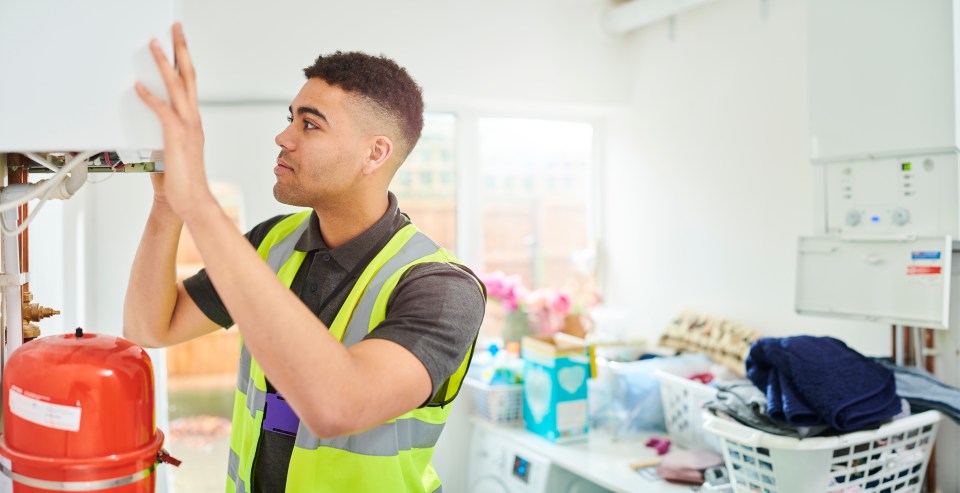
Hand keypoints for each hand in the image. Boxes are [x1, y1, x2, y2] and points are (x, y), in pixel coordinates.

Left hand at [135, 23, 213, 220]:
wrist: (191, 199)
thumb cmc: (181, 181)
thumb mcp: (171, 151)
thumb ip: (163, 133)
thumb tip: (148, 123)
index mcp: (194, 122)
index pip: (190, 85)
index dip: (185, 62)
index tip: (180, 44)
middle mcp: (194, 120)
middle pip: (189, 76)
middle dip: (181, 50)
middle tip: (176, 30)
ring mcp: (187, 127)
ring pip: (177, 86)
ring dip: (165, 63)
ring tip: (156, 44)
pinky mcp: (176, 136)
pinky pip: (162, 111)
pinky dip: (150, 97)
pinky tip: (138, 86)